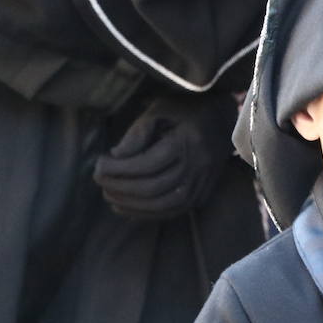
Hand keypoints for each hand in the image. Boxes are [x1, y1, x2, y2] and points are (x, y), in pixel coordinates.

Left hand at [93, 91, 234, 219]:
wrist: (224, 120)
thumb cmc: (186, 110)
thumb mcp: (159, 111)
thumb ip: (138, 133)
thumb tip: (116, 158)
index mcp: (188, 141)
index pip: (148, 164)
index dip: (119, 169)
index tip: (99, 163)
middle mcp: (199, 166)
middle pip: (154, 188)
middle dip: (121, 188)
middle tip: (99, 180)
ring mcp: (203, 184)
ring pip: (164, 205)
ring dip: (131, 204)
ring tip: (109, 195)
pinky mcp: (202, 195)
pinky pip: (173, 211)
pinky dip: (147, 213)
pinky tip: (127, 207)